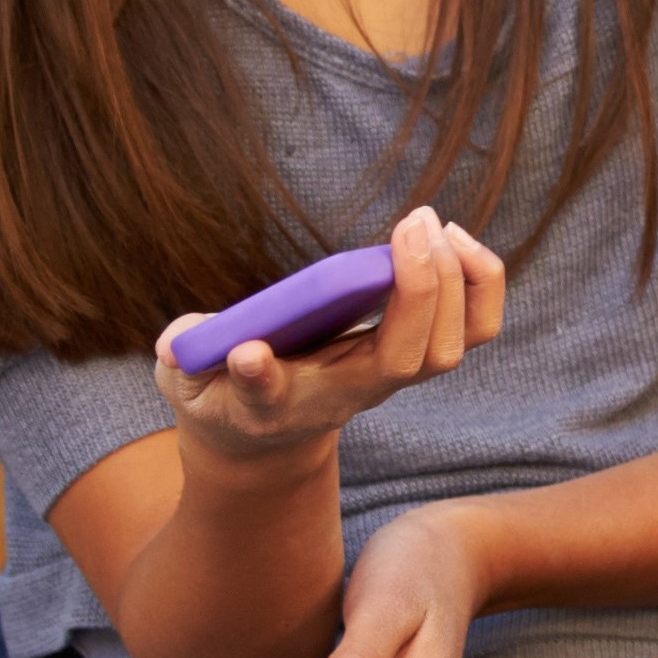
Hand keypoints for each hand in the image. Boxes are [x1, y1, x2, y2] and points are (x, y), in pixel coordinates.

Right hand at [150, 208, 502, 471]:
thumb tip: (181, 343)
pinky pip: (469, 329)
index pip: (271, 396)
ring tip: (436, 226)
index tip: (250, 354)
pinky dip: (476, 282)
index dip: (260, 378)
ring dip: (459, 282)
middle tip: (412, 222)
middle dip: (420, 290)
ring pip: (450, 348)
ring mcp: (389, 378)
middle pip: (405, 360)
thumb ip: (182, 357)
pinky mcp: (414, 356)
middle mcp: (349, 394)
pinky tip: (452, 238)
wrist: (266, 435)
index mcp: (278, 403)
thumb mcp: (187, 383)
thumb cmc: (224, 395)